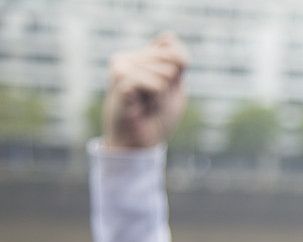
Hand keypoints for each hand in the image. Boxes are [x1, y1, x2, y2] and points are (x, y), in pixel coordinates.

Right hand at [103, 32, 189, 148]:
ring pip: (165, 73)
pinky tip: (140, 106)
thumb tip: (168, 35)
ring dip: (162, 96)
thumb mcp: (176, 87)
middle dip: (171, 86)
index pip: (175, 49)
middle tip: (154, 100)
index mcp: (141, 57)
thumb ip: (177, 62)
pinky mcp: (120, 79)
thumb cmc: (157, 117)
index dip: (179, 73)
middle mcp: (129, 56)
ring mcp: (121, 65)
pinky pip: (156, 84)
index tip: (165, 89)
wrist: (140, 142)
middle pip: (173, 61)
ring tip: (146, 103)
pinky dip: (156, 100)